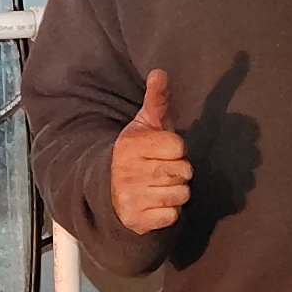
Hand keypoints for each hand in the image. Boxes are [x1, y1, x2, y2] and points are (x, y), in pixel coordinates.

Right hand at [108, 69, 193, 236]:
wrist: (108, 190)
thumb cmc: (136, 154)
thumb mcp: (144, 125)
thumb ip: (156, 99)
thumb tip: (160, 72)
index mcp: (131, 145)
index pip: (178, 147)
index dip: (175, 150)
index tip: (161, 151)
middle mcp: (128, 171)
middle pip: (182, 171)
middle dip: (177, 172)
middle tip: (160, 170)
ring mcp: (131, 197)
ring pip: (181, 194)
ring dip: (175, 192)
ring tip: (158, 186)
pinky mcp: (137, 219)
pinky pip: (173, 215)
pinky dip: (169, 212)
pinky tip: (155, 203)